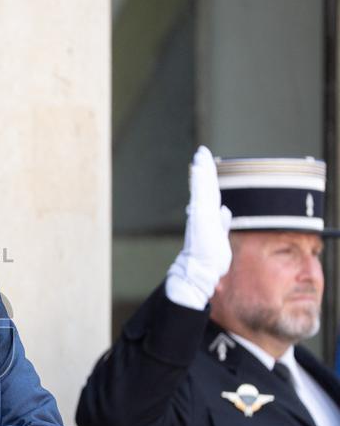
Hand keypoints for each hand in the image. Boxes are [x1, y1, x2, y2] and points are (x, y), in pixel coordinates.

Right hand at [168, 145, 232, 298]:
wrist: (200, 273)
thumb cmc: (210, 260)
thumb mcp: (220, 238)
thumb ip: (222, 223)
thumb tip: (225, 210)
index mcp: (208, 217)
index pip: (210, 193)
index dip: (209, 178)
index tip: (206, 163)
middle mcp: (202, 213)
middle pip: (205, 186)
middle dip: (204, 168)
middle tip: (202, 152)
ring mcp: (200, 214)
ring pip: (202, 188)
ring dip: (202, 171)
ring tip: (201, 155)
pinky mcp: (200, 217)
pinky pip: (201, 195)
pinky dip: (200, 182)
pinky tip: (200, 170)